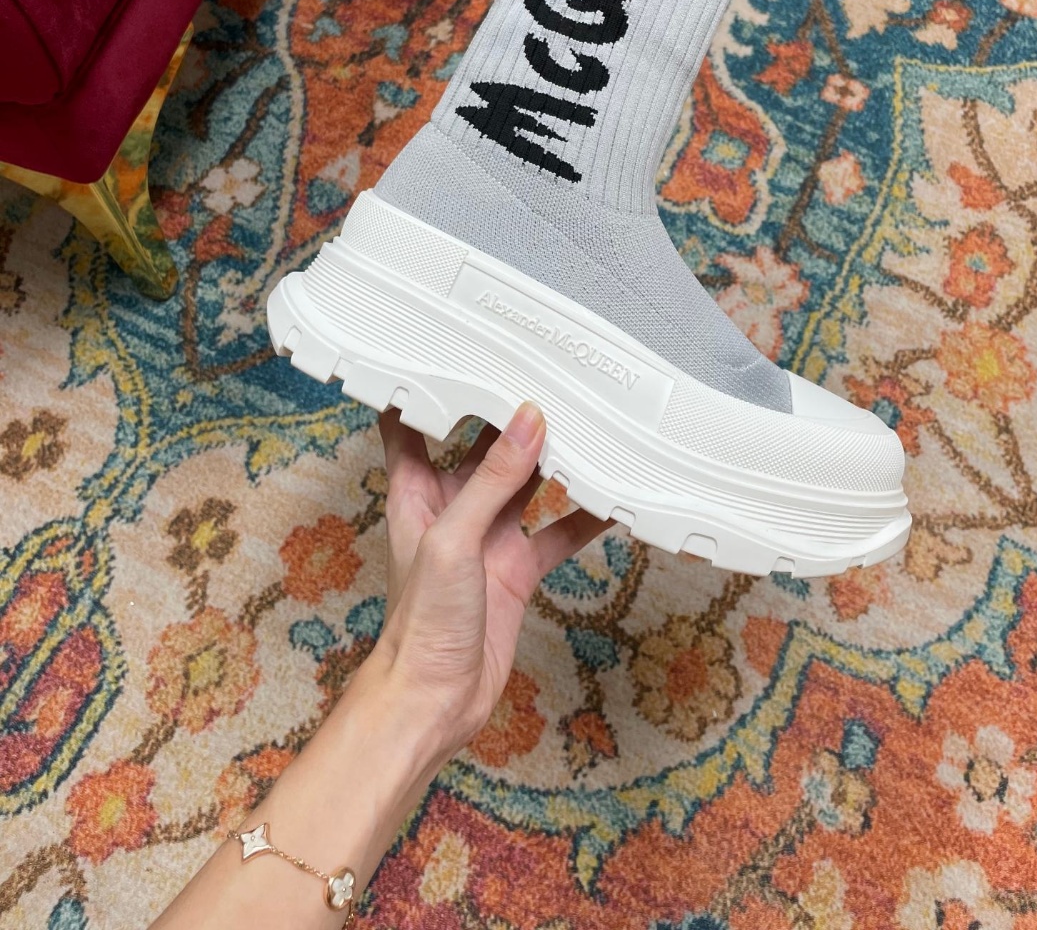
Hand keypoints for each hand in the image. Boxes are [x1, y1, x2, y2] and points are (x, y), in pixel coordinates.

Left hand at [373, 402, 607, 755]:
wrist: (434, 699)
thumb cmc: (419, 624)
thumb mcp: (452, 539)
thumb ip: (492, 481)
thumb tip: (526, 422)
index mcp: (415, 493)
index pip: (410, 425)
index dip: (424, 390)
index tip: (450, 352)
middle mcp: (450, 509)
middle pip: (480, 449)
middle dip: (508, 418)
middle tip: (544, 378)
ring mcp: (486, 540)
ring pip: (524, 486)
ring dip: (551, 461)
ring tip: (586, 425)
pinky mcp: (515, 570)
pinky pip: (556, 534)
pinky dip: (583, 517)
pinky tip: (610, 499)